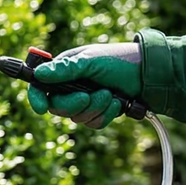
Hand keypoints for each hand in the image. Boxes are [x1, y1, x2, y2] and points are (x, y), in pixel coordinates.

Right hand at [26, 42, 142, 128]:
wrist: (149, 74)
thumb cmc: (119, 61)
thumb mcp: (90, 61)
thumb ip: (65, 69)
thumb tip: (39, 74)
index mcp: (64, 70)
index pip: (40, 86)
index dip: (36, 97)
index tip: (41, 107)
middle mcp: (72, 86)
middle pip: (57, 106)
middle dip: (74, 104)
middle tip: (88, 96)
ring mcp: (86, 100)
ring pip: (77, 117)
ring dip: (95, 108)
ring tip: (110, 94)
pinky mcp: (99, 112)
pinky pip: (93, 123)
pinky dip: (105, 115)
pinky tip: (116, 104)